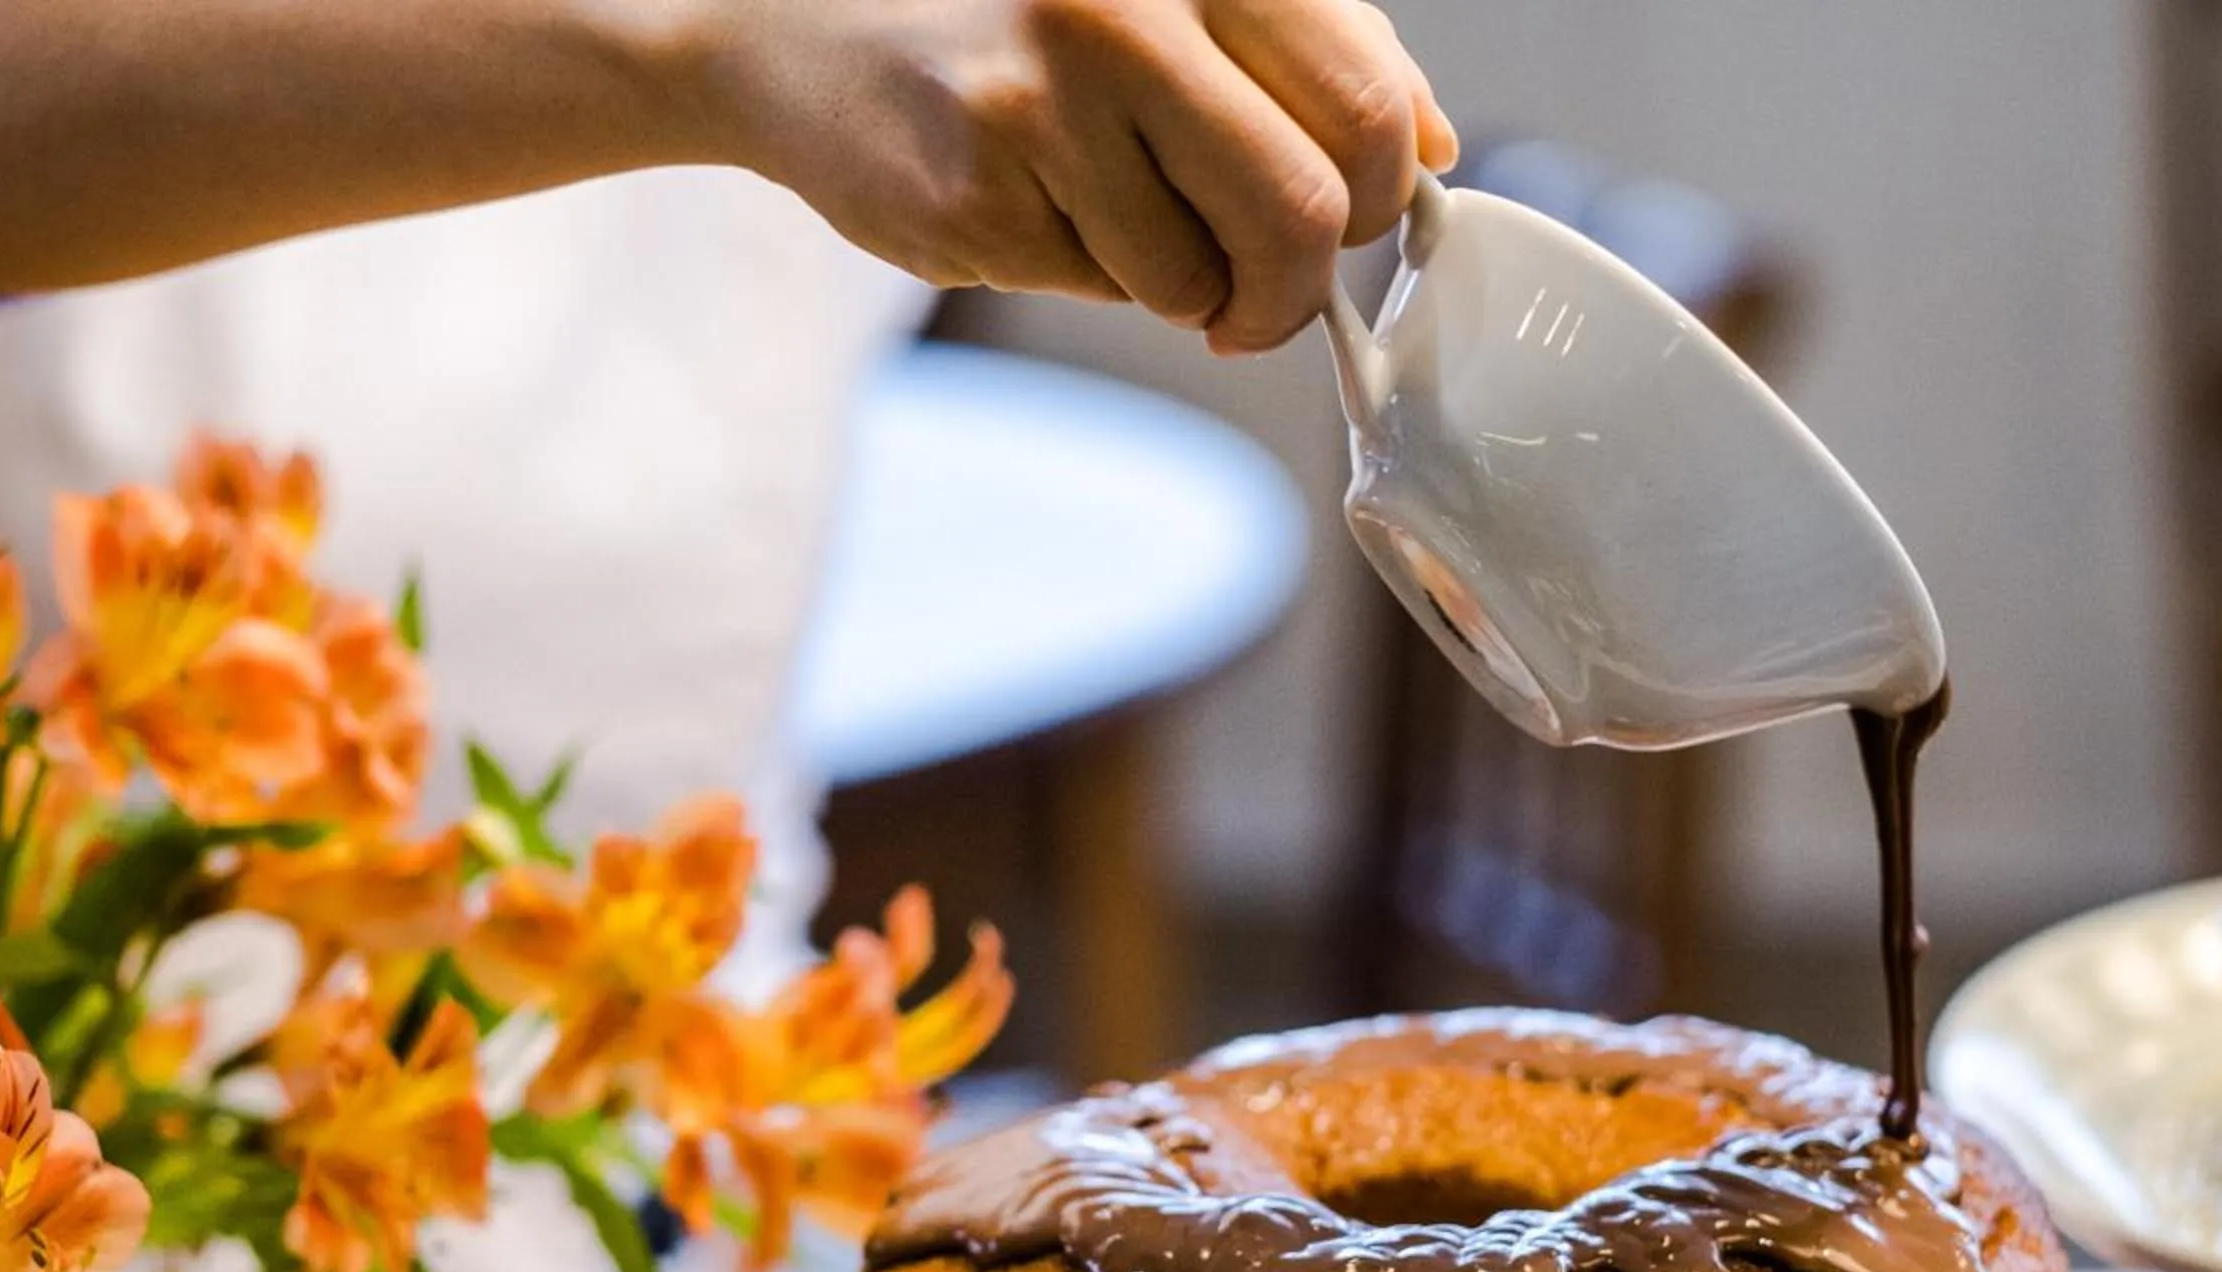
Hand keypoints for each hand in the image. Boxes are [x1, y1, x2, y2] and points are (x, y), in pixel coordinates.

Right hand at [679, 0, 1457, 352]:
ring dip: (1183, 286)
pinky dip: (1091, 272)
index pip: (1368, 102)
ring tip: (1112, 219)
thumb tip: (1435, 151)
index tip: (1347, 219)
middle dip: (1298, 284)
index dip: (1381, 193)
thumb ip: (1308, 49)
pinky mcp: (981, 183)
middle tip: (1259, 293)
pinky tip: (1027, 199)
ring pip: (1202, 273)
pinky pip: (1102, 285)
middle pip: (1310, 208)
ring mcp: (1050, 93)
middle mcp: (1131, 1)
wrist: (785, 17)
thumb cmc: (1007, 9)